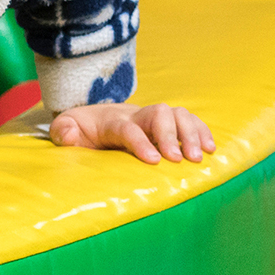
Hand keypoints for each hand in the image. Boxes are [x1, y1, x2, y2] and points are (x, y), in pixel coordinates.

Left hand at [50, 102, 215, 164]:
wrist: (92, 117)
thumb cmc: (80, 129)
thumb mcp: (64, 129)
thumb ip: (63, 132)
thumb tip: (71, 136)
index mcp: (110, 121)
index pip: (127, 127)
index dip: (141, 142)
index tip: (154, 160)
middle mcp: (135, 115)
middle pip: (158, 114)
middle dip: (171, 135)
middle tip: (179, 160)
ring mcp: (153, 118)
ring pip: (177, 114)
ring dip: (191, 133)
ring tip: (199, 158)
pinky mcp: (166, 124)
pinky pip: (189, 120)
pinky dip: (202, 131)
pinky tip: (211, 149)